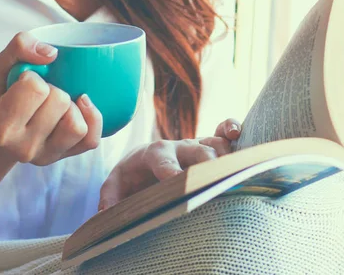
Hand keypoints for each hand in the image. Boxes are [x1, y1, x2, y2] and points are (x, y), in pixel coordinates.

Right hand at [0, 32, 102, 165]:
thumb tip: (52, 53)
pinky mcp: (65, 157)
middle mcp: (23, 147)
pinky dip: (92, 119)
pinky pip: (92, 139)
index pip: (35, 88)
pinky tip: (80, 106)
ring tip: (55, 103)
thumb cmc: (0, 95)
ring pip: (78, 125)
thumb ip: (19, 47)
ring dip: (71, 106)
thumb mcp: (1, 67)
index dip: (33, 76)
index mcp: (0, 126)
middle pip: (60, 101)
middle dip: (53, 88)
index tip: (23, 81)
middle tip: (38, 93)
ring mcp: (46, 156)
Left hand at [98, 117, 241, 209]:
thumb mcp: (115, 184)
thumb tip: (105, 214)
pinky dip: (231, 129)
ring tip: (231, 167)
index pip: (163, 160)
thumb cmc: (130, 176)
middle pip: (196, 150)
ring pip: (213, 144)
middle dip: (205, 163)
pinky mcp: (207, 144)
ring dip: (223, 154)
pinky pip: (222, 132)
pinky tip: (238, 134)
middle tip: (212, 178)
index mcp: (153, 153)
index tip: (176, 181)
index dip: (170, 170)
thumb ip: (109, 196)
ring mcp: (194, 144)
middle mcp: (177, 146)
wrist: (142, 160)